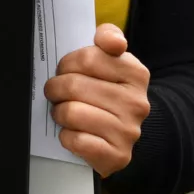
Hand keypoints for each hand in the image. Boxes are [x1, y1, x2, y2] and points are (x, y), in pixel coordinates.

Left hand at [43, 24, 149, 176]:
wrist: (122, 134)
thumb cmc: (108, 92)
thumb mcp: (112, 61)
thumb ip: (109, 38)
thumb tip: (112, 41)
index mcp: (136, 74)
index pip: (87, 58)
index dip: (68, 63)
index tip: (67, 69)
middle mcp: (137, 103)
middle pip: (74, 85)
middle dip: (56, 89)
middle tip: (57, 92)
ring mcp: (128, 131)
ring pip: (71, 113)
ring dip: (59, 113)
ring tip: (64, 112)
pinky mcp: (117, 156)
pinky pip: (74, 140)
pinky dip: (66, 137)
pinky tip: (73, 133)